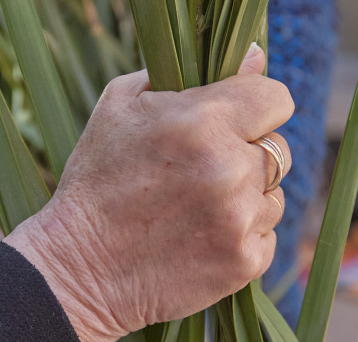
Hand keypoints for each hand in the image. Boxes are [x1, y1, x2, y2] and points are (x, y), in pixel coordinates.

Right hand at [5, 45, 293, 341]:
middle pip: (277, 149)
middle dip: (246, 155)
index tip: (237, 122)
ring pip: (274, 196)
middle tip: (201, 173)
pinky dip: (242, 237)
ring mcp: (240, 219)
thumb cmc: (97, 181)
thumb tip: (253, 58)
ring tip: (195, 211)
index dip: (256, 108)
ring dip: (245, 199)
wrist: (81, 268)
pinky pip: (266, 236)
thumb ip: (186, 74)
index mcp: (203, 121)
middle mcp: (230, 168)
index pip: (276, 99)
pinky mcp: (245, 262)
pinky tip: (201, 239)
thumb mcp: (121, 107)